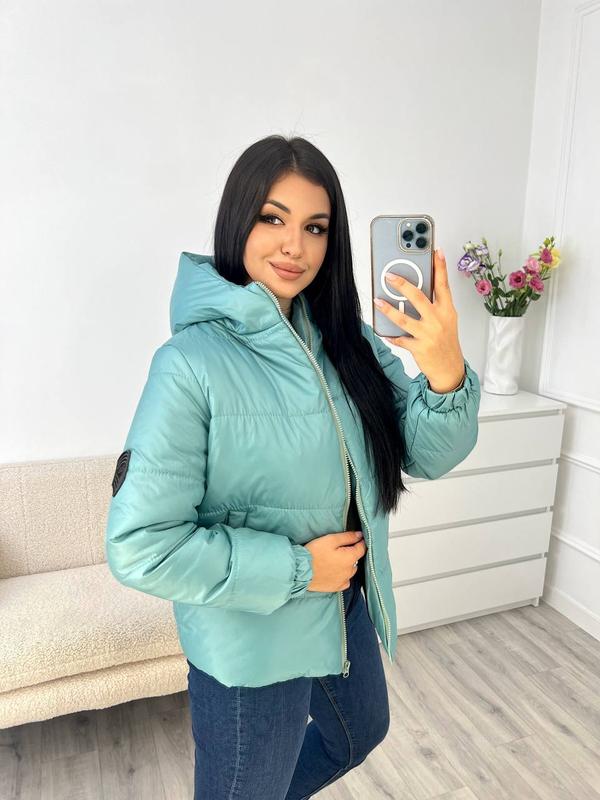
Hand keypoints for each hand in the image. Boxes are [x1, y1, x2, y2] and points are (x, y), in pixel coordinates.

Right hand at [304, 530, 365, 591]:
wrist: (300, 571)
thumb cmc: (314, 553)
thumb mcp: (330, 540)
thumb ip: (347, 537)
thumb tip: (360, 535)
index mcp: (350, 558)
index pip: (362, 548)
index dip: (360, 541)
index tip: (356, 538)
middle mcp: (350, 571)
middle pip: (356, 560)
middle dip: (351, 553)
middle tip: (339, 549)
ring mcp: (343, 581)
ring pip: (350, 570)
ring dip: (347, 565)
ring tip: (335, 560)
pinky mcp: (336, 588)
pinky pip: (345, 581)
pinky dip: (343, 576)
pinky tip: (335, 572)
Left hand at [373, 248, 464, 392]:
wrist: (450, 369)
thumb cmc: (446, 342)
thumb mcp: (447, 320)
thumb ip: (434, 305)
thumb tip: (414, 290)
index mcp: (447, 310)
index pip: (443, 285)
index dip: (440, 267)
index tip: (435, 250)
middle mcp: (438, 320)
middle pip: (418, 297)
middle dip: (402, 285)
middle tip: (389, 276)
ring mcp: (428, 334)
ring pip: (404, 319)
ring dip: (388, 310)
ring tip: (377, 301)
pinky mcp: (419, 348)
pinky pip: (400, 339)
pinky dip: (391, 336)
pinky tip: (384, 332)